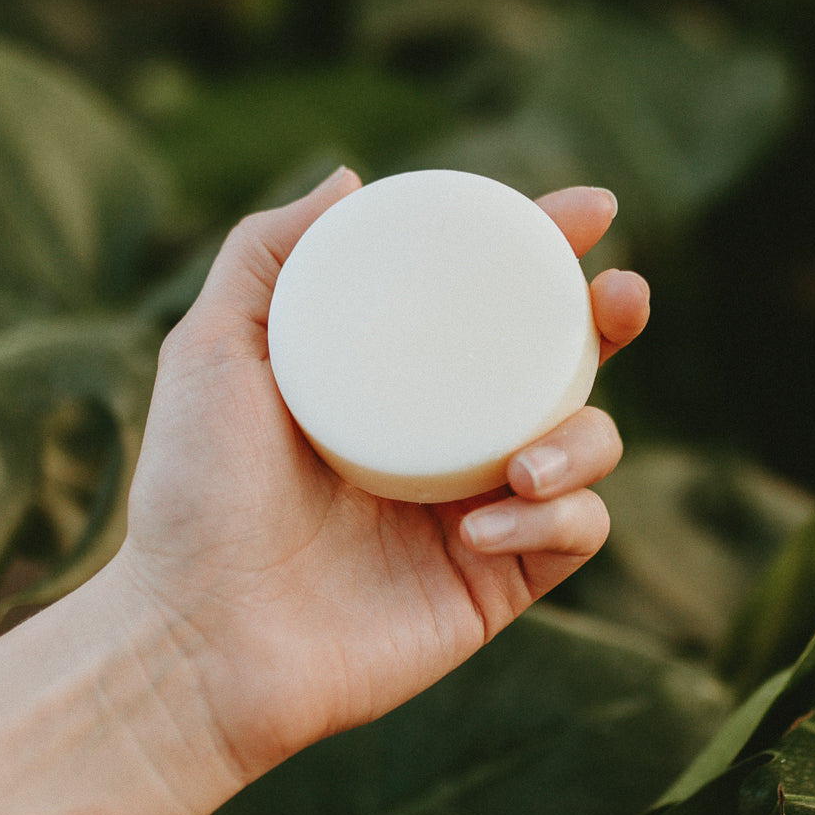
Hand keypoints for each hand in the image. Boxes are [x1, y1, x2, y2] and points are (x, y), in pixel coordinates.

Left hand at [118, 167, 650, 781]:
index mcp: (394, 380)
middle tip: (619, 297)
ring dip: (585, 439)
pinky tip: (482, 527)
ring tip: (523, 463)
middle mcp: (444, 437)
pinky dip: (554, 518)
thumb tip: (350, 177)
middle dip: (609, 322)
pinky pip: (573, 534)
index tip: (587, 210)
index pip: (485, 302)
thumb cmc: (195, 493)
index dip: (545, 250)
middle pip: (558, 365)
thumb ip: (268, 254)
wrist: (198, 638)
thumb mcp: (214, 349)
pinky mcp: (498, 579)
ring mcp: (478, 507)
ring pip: (588, 447)